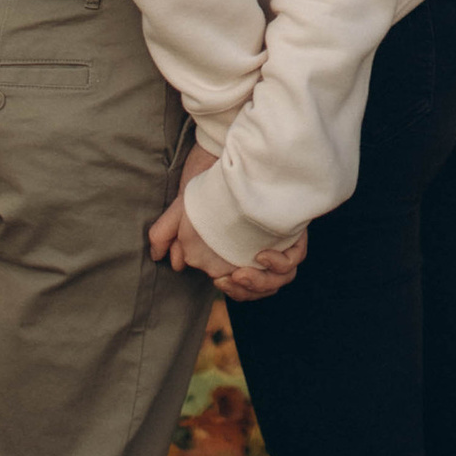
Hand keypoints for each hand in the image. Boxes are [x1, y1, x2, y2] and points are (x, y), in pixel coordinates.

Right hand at [148, 146, 306, 299]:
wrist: (229, 164)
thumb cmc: (209, 189)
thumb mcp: (183, 210)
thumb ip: (166, 233)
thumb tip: (162, 259)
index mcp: (239, 256)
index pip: (242, 289)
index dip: (235, 290)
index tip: (221, 280)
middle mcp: (260, 255)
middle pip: (261, 288)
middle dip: (249, 289)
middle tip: (235, 276)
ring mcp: (279, 246)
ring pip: (278, 280)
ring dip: (262, 282)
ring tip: (243, 272)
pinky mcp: (293, 235)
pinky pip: (293, 261)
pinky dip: (280, 263)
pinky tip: (262, 255)